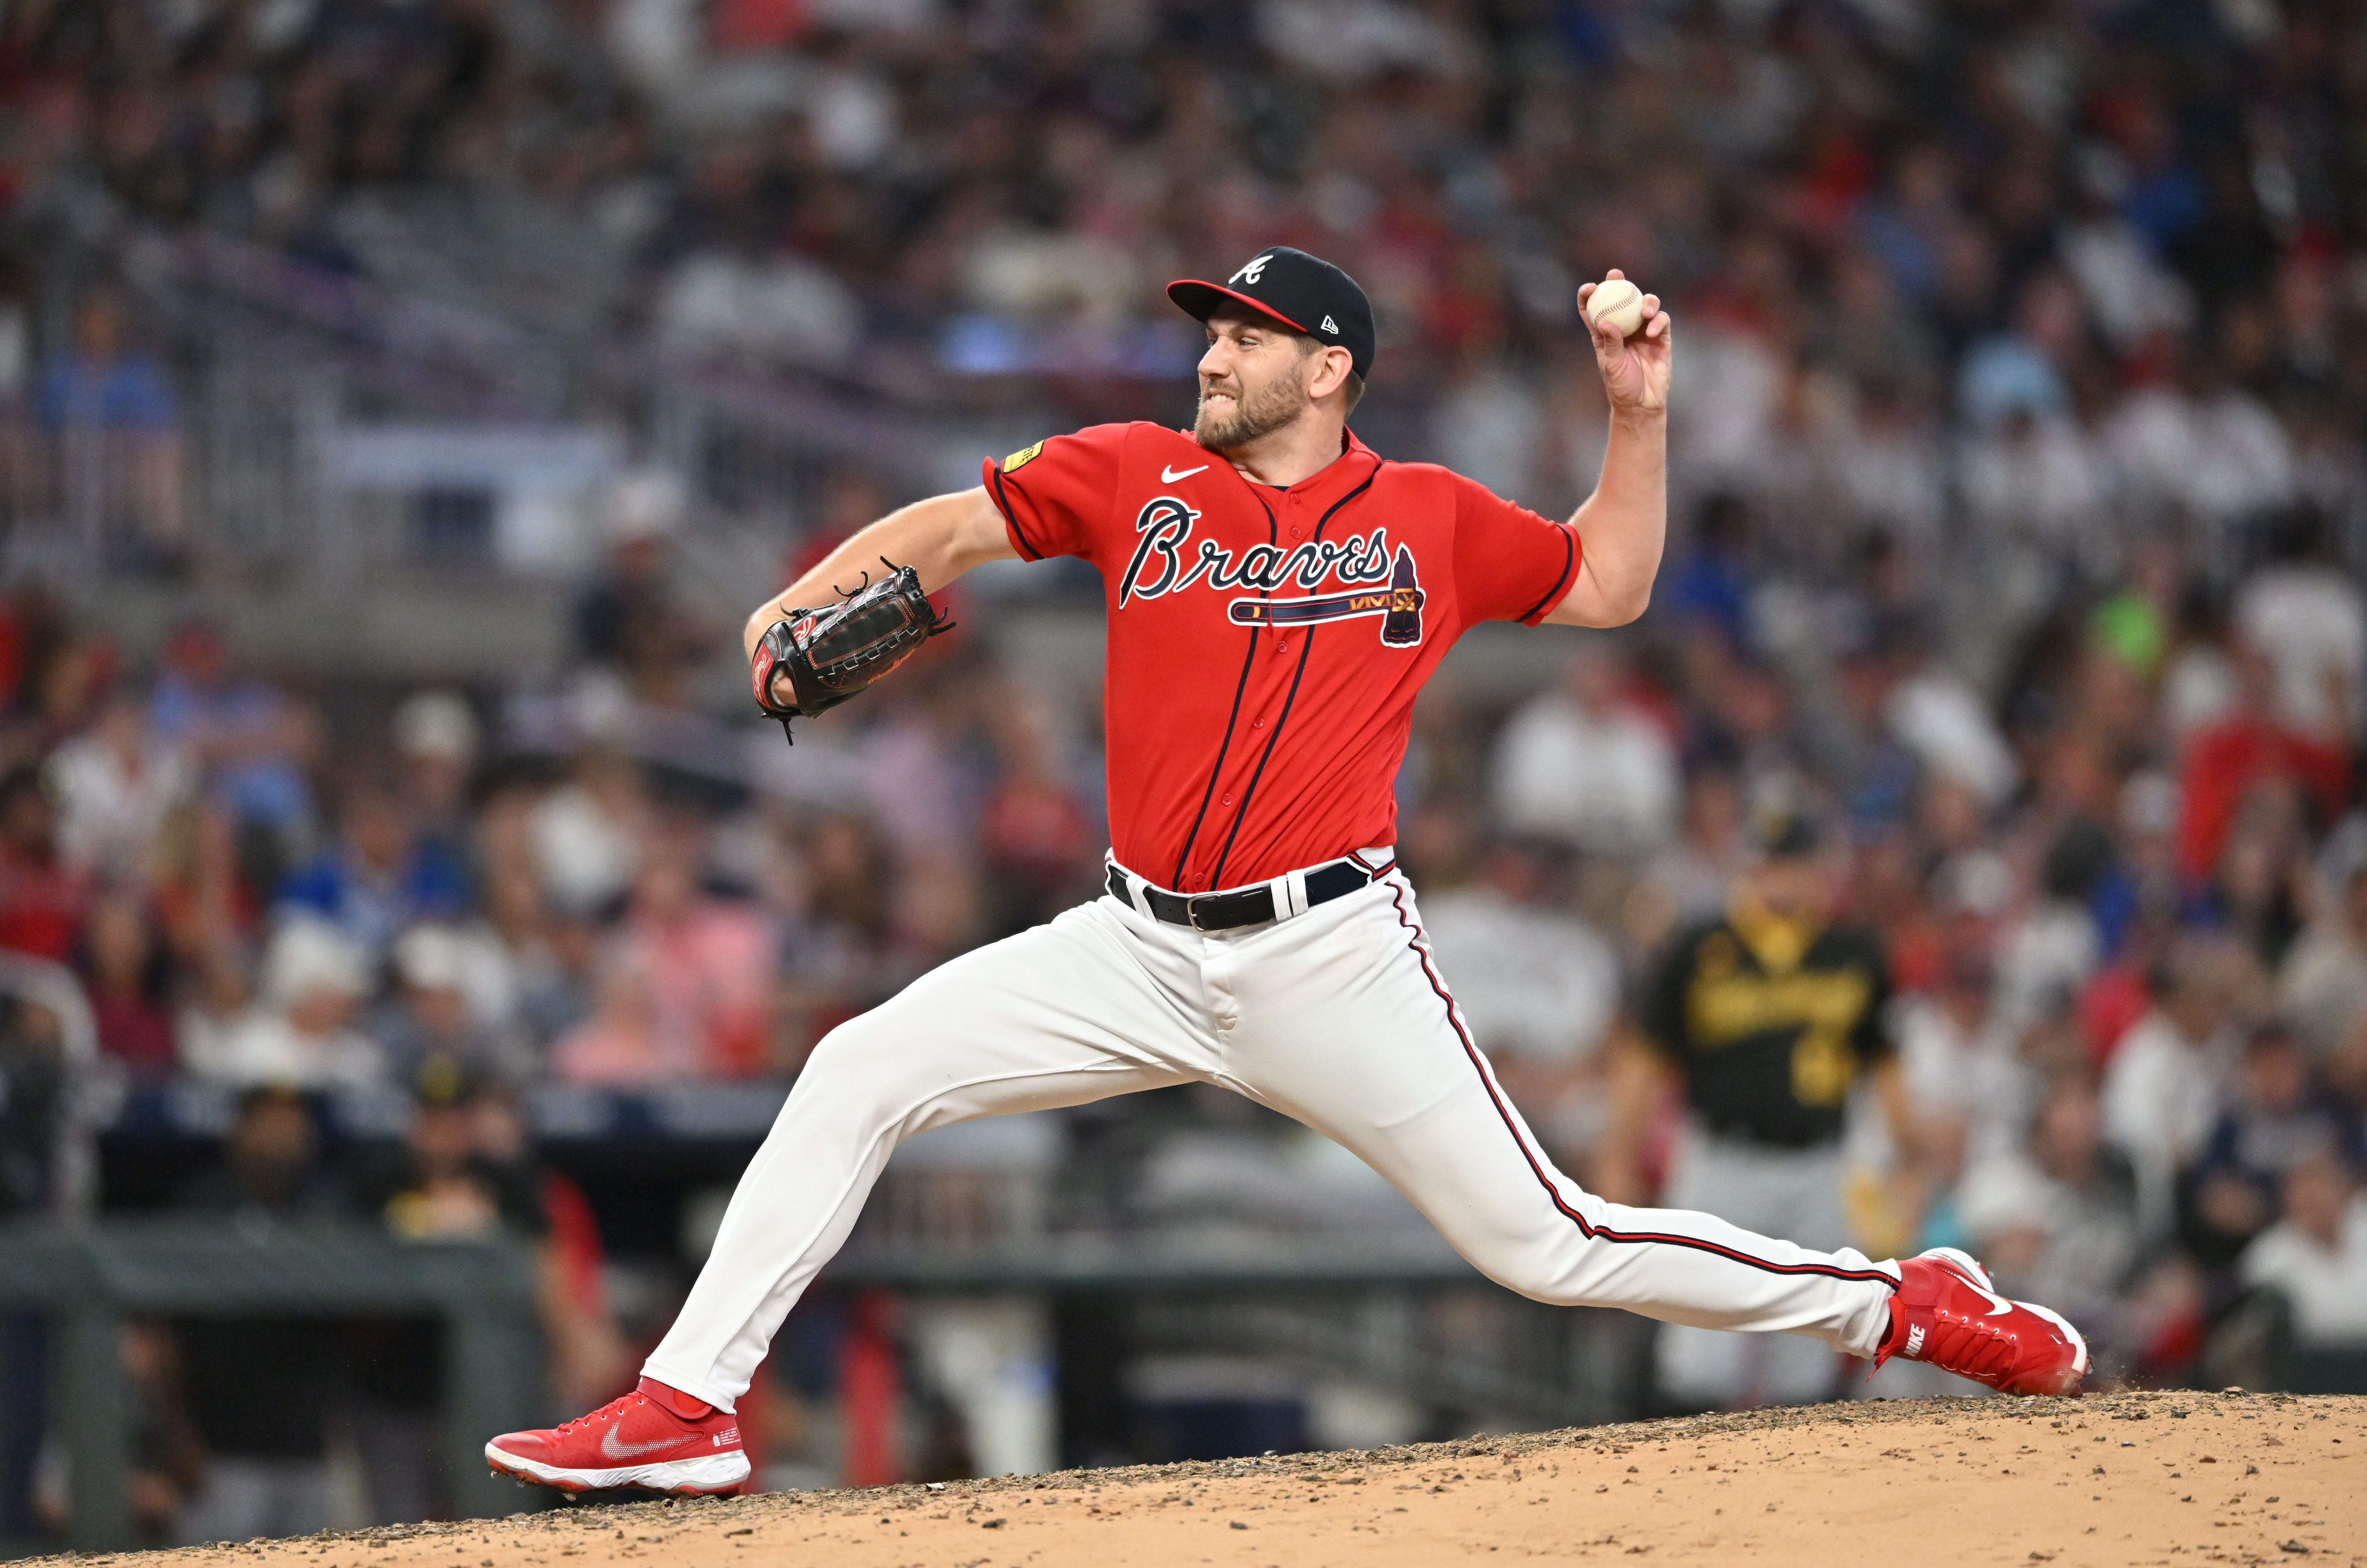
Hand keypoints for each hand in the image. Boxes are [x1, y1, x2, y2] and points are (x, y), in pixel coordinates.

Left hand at [1579, 269, 1670, 414]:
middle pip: (1622, 299)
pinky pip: (1662, 321)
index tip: (1590, 287)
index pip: (1595, 309)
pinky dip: (1658, 322)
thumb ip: (1610, 342)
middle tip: (1616, 275)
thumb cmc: (1621, 386)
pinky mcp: (1662, 338)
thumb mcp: (1611, 365)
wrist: (1642, 403)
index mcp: (1605, 334)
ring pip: (1645, 305)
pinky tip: (1652, 332)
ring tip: (1644, 311)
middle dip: (1619, 283)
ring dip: (1646, 302)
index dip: (1589, 295)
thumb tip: (1605, 321)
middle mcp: (1625, 328)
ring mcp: (1644, 331)